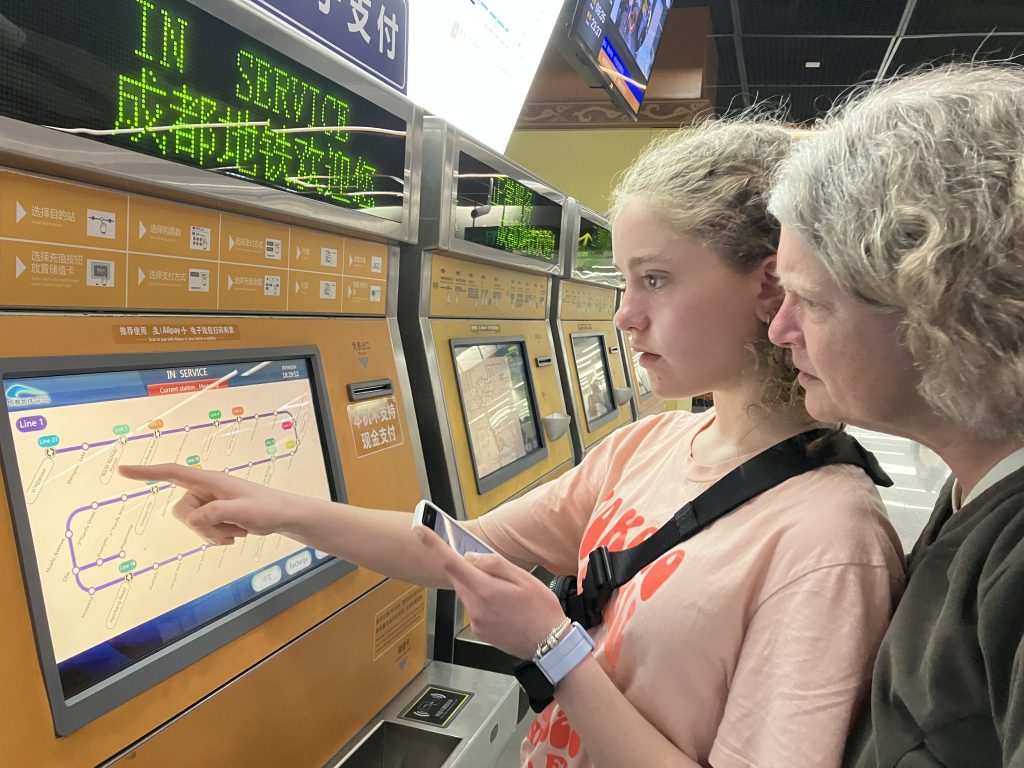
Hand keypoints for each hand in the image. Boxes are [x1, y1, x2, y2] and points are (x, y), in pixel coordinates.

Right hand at [119, 463, 297, 544]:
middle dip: (201, 526)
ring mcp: (210, 503)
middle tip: (227, 530)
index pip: (173, 473)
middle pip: (182, 511)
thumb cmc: (267, 509)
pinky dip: (217, 537)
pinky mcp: (215, 515)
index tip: (123, 471)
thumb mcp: (242, 512)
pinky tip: (236, 535)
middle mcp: (207, 490)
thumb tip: (192, 519)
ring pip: (192, 525)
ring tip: (235, 531)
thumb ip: (216, 514)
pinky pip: (202, 531)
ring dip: (212, 534)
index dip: (147, 472)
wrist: (283, 516)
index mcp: (210, 480)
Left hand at [413, 527, 566, 658]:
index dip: (434, 546)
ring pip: (467, 593)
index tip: (420, 531)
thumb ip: (494, 564)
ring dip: (478, 586)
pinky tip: (504, 607)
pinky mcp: (479, 632)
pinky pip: (474, 608)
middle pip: (459, 578)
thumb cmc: (541, 610)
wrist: (550, 644)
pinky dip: (483, 602)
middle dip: (468, 568)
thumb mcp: (523, 578)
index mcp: (486, 590)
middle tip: (494, 570)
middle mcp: (475, 607)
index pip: (452, 563)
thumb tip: (470, 558)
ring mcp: (476, 622)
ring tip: (506, 593)